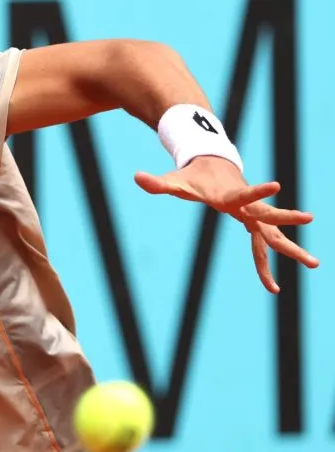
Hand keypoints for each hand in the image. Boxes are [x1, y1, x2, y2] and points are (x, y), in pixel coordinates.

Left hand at [134, 156, 318, 293]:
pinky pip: (264, 245)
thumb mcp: (174, 181)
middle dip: (288, 217)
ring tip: (316, 264)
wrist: (212, 166)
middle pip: (269, 216)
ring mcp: (252, 215)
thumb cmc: (192, 177)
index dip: (258, 191)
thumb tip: (136, 177)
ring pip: (274, 235)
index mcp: (229, 195)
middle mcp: (246, 206)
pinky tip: (271, 284)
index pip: (245, 194)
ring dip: (292, 250)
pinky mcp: (253, 222)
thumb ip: (156, 183)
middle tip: (310, 217)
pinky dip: (268, 262)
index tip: (278, 185)